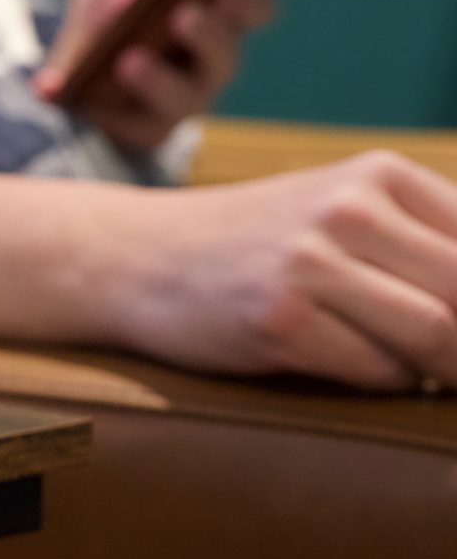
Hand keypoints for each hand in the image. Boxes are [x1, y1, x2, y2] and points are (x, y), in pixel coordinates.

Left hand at [31, 0, 276, 151]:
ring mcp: (182, 103)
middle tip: (183, 14)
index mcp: (218, 15)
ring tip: (128, 61)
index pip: (255, 6)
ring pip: (183, 98)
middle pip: (225, 54)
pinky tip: (56, 88)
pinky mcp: (144, 133)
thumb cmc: (112, 14)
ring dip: (157, 79)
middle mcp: (211, 63)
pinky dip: (92, 105)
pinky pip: (127, 126)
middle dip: (209, 34)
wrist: (76, 69)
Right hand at [108, 151, 456, 389]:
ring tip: (424, 372)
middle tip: (455, 362)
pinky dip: (385, 383)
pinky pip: (377, 371)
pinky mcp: (279, 321)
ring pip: (438, 334)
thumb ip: (420, 238)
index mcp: (379, 175)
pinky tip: (357, 368)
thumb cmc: (250, 245)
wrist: (134, 257)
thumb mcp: (336, 209)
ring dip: (442, 368)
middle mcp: (349, 209)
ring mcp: (309, 264)